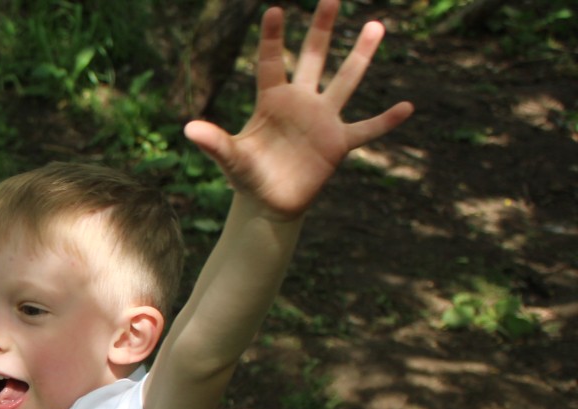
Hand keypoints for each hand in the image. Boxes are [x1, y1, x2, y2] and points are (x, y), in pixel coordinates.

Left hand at [183, 0, 413, 220]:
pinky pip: (367, 129)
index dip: (271, 38)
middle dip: (321, 30)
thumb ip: (214, 143)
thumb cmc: (247, 175)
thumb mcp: (230, 159)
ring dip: (361, 56)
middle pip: (312, 59)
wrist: (269, 202)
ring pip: (345, 81)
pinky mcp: (338, 143)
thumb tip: (188, 128)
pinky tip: (407, 107)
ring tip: (376, 25)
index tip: (273, 9)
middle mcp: (300, 103)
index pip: (270, 63)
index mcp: (271, 101)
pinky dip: (385, 121)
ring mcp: (322, 120)